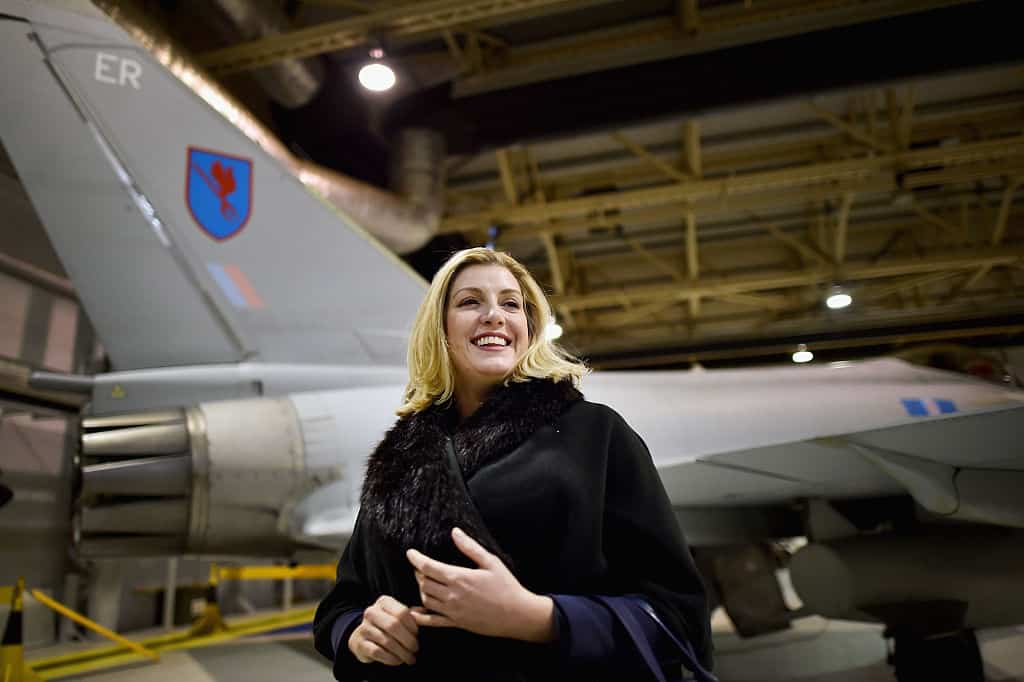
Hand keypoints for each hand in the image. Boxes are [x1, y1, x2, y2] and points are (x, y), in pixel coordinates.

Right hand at [347, 595, 419, 665]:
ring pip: (386, 641)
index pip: (402, 612)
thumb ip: (414, 615)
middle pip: (394, 626)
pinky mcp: (360, 643)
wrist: (363, 637)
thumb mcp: (400, 616)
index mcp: (384, 602)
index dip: (412, 626)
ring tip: (410, 658)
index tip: (418, 635)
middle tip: (416, 649)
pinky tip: (398, 660)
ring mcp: (364, 628)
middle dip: (408, 640)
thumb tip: (427, 614)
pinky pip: (378, 652)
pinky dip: (391, 658)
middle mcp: (371, 612)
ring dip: (402, 652)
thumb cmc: (387, 625)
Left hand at [406, 527, 554, 641]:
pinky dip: (420, 616)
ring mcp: (453, 611)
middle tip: (422, 567)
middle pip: (423, 583)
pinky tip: (415, 611)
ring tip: (426, 582)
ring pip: (426, 599)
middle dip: (419, 573)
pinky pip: (432, 621)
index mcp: (460, 577)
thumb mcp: (491, 562)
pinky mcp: (456, 623)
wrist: (517, 615)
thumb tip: (455, 532)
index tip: (410, 553)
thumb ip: (470, 547)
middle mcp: (452, 595)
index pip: (429, 567)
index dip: (416, 559)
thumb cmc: (506, 586)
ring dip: (422, 589)